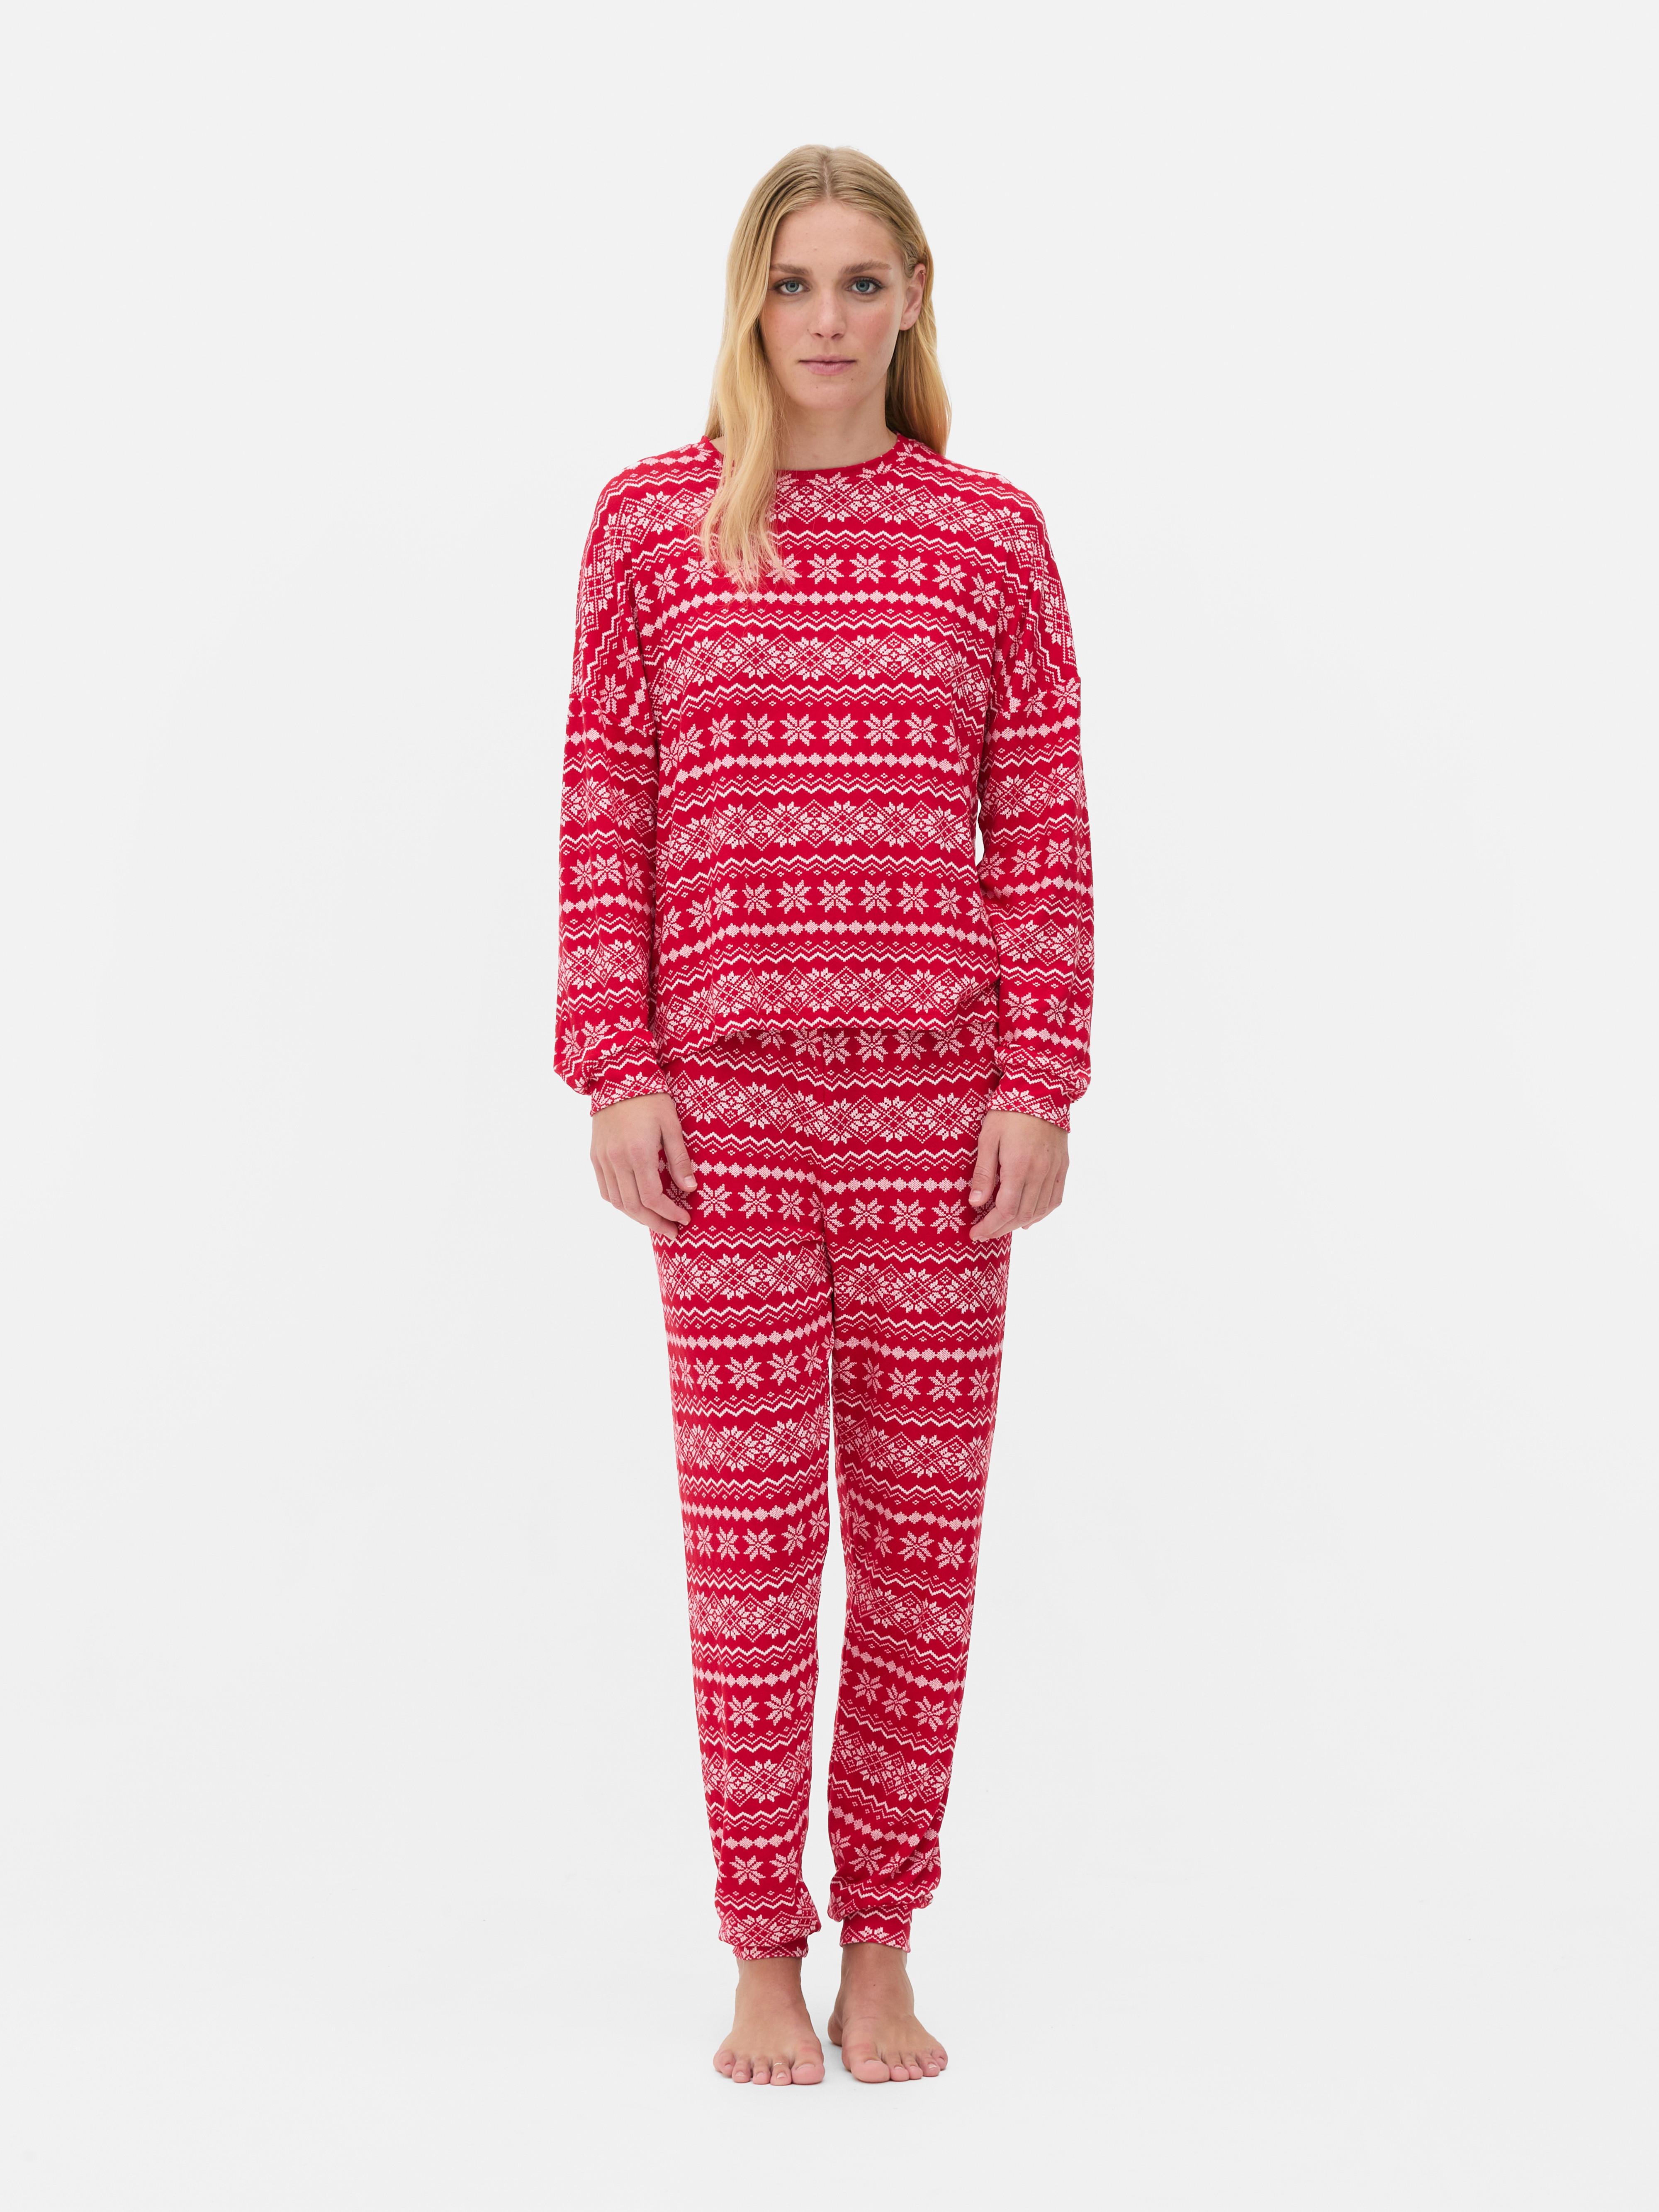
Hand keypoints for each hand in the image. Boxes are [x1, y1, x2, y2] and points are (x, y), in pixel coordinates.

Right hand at [590, 1092, 698, 1239]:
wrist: (617, 1077)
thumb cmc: (650, 1099)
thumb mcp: (671, 1125)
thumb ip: (679, 1159)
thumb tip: (690, 1188)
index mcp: (638, 1153)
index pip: (653, 1197)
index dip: (669, 1212)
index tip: (685, 1218)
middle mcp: (616, 1160)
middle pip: (634, 1206)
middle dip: (655, 1222)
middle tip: (673, 1231)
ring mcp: (603, 1159)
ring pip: (617, 1202)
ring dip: (637, 1217)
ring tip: (655, 1221)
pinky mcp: (595, 1156)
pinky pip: (605, 1189)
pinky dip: (619, 1203)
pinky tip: (634, 1205)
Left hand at [967, 1111, 1067, 1240]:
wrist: (1041, 1090)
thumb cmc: (1009, 1112)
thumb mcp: (988, 1138)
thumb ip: (984, 1173)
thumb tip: (976, 1203)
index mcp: (1020, 1166)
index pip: (1006, 1210)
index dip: (990, 1226)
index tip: (975, 1233)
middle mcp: (1040, 1173)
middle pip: (1022, 1215)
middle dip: (1001, 1229)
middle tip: (984, 1234)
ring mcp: (1054, 1170)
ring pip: (1040, 1210)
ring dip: (1020, 1224)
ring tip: (1002, 1227)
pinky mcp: (1063, 1166)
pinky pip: (1055, 1198)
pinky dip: (1042, 1213)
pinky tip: (1030, 1219)